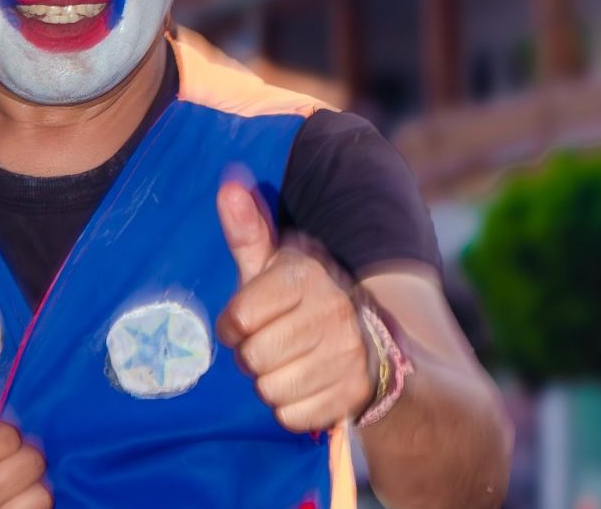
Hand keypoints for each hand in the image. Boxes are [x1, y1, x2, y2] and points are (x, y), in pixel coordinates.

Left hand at [214, 181, 376, 432]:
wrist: (372, 343)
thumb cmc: (302, 299)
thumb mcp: (273, 263)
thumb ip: (247, 230)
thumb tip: (228, 184)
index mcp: (307, 276)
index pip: (239, 318)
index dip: (232, 325)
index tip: (244, 321)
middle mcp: (334, 311)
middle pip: (252, 358)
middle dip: (251, 355)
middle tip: (270, 343)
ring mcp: (349, 355)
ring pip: (270, 390)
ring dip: (270, 382)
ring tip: (289, 363)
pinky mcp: (355, 396)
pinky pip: (292, 417)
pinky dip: (291, 408)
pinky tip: (307, 385)